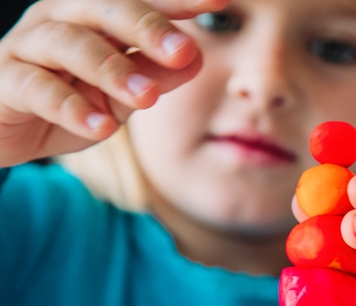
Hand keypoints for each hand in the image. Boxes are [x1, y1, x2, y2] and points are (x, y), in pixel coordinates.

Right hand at [0, 0, 227, 167]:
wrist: (5, 129)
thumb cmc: (71, 100)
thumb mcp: (122, 96)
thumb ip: (155, 76)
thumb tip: (197, 58)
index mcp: (94, 17)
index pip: (140, 1)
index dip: (178, 1)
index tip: (219, 2)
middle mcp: (60, 20)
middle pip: (102, 8)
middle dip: (147, 26)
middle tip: (184, 50)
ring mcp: (28, 47)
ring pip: (69, 43)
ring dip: (112, 70)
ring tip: (148, 99)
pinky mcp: (5, 81)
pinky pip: (37, 89)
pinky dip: (72, 108)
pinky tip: (102, 127)